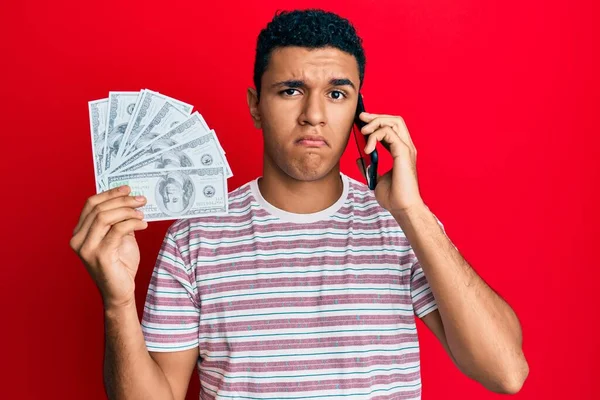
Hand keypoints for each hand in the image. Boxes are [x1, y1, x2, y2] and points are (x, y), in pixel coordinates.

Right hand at [69, 185, 147, 309]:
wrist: (120, 291)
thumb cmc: (120, 264)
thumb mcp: (119, 237)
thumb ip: (118, 220)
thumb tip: (130, 199)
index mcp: (79, 233)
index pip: (91, 204)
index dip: (110, 194)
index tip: (127, 189)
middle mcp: (78, 239)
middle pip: (99, 208)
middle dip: (122, 200)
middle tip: (141, 200)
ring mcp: (87, 248)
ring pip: (106, 217)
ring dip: (127, 211)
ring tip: (142, 213)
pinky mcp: (100, 255)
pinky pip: (117, 230)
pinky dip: (132, 223)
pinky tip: (143, 224)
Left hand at [357, 112, 424, 213]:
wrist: (402, 208)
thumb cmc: (393, 197)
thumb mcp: (376, 178)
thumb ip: (369, 166)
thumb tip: (360, 158)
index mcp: (401, 152)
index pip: (391, 128)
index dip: (377, 121)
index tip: (362, 121)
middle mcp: (406, 147)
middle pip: (394, 120)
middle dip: (376, 116)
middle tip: (361, 118)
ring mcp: (406, 148)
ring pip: (393, 122)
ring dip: (375, 123)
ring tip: (363, 132)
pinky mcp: (404, 152)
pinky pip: (388, 133)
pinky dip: (375, 136)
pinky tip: (368, 148)